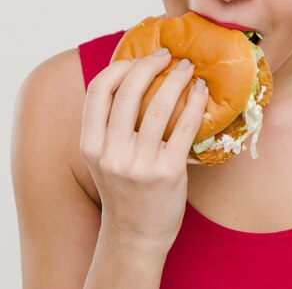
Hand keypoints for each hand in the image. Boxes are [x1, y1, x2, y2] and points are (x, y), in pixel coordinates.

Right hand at [80, 49, 207, 250]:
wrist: (135, 235)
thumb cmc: (123, 188)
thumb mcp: (103, 157)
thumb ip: (109, 123)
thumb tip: (134, 74)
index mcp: (91, 144)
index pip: (97, 90)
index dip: (119, 67)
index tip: (138, 58)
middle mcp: (111, 153)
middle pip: (128, 92)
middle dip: (149, 65)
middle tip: (168, 55)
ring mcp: (139, 164)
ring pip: (159, 106)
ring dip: (177, 79)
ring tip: (188, 68)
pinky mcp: (168, 173)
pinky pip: (185, 127)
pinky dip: (194, 102)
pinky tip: (200, 91)